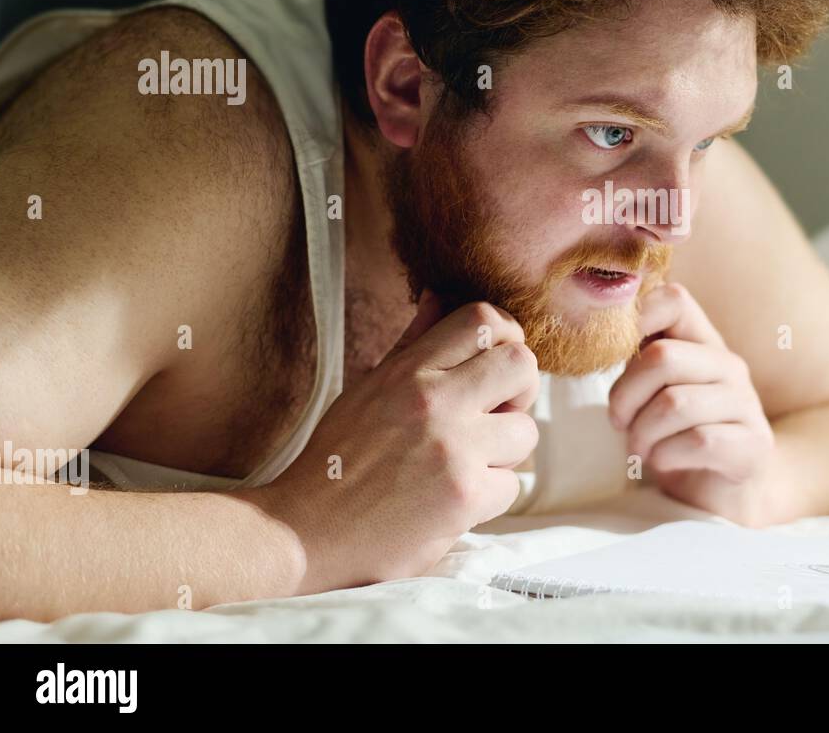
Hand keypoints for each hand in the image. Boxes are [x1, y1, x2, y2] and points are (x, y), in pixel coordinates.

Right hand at [255, 290, 539, 593]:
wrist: (302, 533)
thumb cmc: (336, 460)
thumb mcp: (368, 388)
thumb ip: (413, 342)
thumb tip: (441, 295)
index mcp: (408, 371)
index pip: (484, 319)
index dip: (505, 335)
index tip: (495, 361)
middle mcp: (434, 402)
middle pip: (521, 363)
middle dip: (520, 388)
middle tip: (497, 412)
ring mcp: (453, 449)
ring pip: (526, 430)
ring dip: (505, 450)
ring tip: (469, 461)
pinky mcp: (465, 497)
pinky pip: (512, 484)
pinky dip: (490, 495)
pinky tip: (454, 499)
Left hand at [608, 282, 774, 524]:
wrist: (723, 491)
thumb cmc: (677, 434)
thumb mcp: (654, 388)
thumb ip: (637, 357)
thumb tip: (597, 332)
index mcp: (702, 342)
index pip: (673, 300)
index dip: (635, 318)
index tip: (612, 357)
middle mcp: (729, 366)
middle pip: (663, 357)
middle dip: (625, 396)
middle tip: (618, 422)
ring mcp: (745, 404)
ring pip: (676, 404)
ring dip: (643, 433)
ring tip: (639, 448)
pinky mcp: (752, 445)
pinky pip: (698, 441)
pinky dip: (666, 456)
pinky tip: (664, 462)